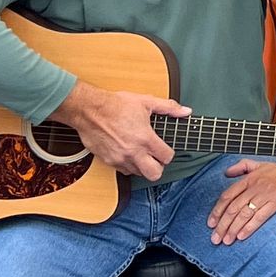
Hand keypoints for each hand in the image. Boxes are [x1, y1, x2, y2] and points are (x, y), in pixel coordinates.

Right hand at [57, 81, 188, 179]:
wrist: (90, 110)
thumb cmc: (116, 105)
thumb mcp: (146, 102)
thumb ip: (168, 108)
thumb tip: (185, 111)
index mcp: (145, 139)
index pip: (166, 158)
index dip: (169, 154)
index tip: (165, 149)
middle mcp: (133, 152)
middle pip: (154, 174)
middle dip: (158, 167)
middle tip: (156, 158)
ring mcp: (119, 159)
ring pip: (138, 174)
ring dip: (142, 166)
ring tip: (141, 154)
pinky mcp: (108, 161)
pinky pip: (123, 171)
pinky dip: (128, 165)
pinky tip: (128, 153)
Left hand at [208, 159, 275, 244]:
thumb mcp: (262, 164)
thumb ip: (243, 166)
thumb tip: (226, 172)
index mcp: (250, 177)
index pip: (228, 195)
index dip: (217, 210)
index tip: (211, 223)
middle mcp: (257, 185)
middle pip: (234, 207)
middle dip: (223, 224)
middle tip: (216, 237)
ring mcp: (267, 193)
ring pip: (245, 213)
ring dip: (233, 229)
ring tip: (227, 240)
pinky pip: (260, 216)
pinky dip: (249, 227)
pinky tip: (242, 236)